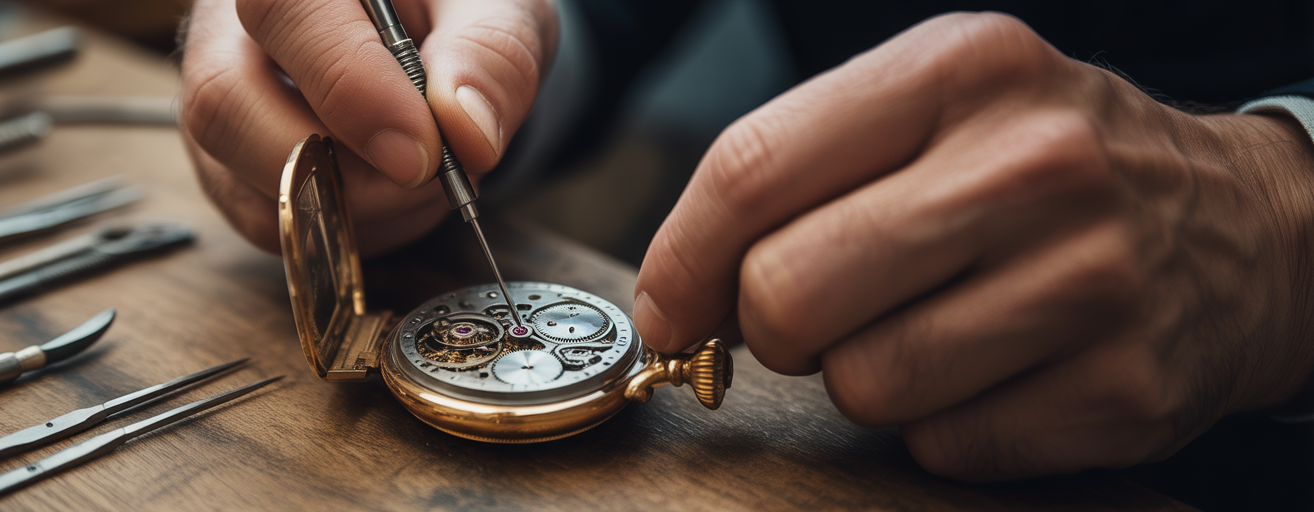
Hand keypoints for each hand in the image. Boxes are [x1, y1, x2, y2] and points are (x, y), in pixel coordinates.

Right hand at [179, 0, 556, 253]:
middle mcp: (229, 29)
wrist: (438, 34)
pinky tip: (398, 195)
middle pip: (226, 107)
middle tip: (431, 177)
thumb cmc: (452, 8)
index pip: (283, 15)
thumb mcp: (492, 7)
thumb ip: (491, 53)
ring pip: (247, 181)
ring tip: (428, 179)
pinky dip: (348, 229)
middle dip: (346, 171)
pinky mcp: (231, 166)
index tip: (423, 150)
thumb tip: (468, 130)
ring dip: (358, 209)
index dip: (350, 90)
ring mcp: (221, 101)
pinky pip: (269, 222)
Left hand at [634, 12, 1313, 479]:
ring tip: (925, 329)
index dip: (680, 257)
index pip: (752, 168)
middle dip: (768, 327)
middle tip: (808, 318)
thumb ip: (806, 169)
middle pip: (788, 290)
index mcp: (961, 70)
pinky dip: (941, 424)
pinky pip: (944, 445)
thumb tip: (681, 291)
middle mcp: (1031, 165)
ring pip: (862, 384)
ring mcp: (1089, 281)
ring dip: (862, 377)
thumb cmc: (1045, 166)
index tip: (667, 308)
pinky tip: (994, 369)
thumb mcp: (939, 107)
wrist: (1239, 228)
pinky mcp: (1124, 389)